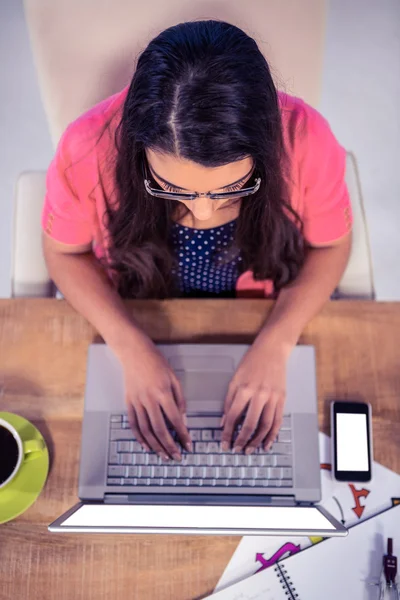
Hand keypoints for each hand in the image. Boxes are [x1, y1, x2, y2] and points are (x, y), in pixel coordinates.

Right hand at [115, 330, 191, 459]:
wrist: (134, 353)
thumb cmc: (156, 363)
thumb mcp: (174, 378)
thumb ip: (179, 399)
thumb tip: (182, 419)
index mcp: (163, 393)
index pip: (175, 420)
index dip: (183, 435)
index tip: (188, 445)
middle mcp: (149, 400)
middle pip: (159, 429)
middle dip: (169, 446)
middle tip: (176, 457)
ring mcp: (137, 402)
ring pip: (146, 430)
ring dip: (155, 445)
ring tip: (163, 455)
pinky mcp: (128, 402)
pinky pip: (134, 424)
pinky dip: (139, 437)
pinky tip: (146, 446)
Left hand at [221, 336, 291, 453]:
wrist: (272, 351)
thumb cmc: (251, 363)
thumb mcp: (234, 379)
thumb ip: (228, 402)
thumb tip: (222, 422)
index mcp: (244, 389)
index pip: (233, 416)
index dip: (227, 432)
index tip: (225, 442)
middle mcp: (259, 395)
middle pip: (250, 424)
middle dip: (242, 440)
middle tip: (237, 449)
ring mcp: (273, 398)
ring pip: (265, 426)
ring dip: (257, 441)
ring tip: (250, 450)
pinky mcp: (282, 399)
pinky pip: (278, 421)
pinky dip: (272, 435)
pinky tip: (267, 443)